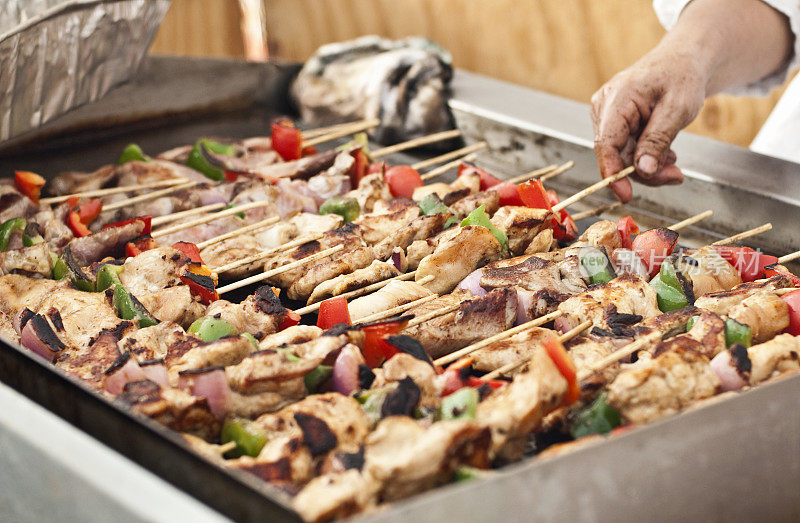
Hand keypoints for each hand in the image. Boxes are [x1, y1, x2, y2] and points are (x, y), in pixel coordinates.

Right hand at [591, 49, 706, 201]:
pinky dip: (646, 157)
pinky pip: (625, 150)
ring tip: (674, 163)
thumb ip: (658, 140)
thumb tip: (643, 170)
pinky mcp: (613, 123)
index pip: (606, 143)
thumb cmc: (682, 76)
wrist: (683, 61)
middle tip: (676, 175)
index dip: (613, 172)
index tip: (625, 195)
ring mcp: (606, 115)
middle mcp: (604, 107)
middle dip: (644, 171)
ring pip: (621, 156)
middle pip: (615, 154)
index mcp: (617, 97)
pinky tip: (665, 152)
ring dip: (648, 166)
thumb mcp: (678, 108)